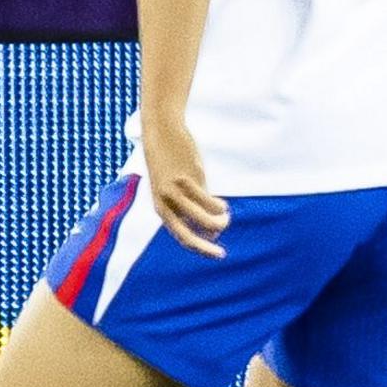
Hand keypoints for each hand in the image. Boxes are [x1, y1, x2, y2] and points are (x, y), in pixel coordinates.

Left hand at [138, 111, 226, 257]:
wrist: (161, 133)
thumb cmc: (171, 162)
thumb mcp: (178, 188)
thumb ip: (193, 208)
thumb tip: (213, 231)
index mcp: (161, 209)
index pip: (182, 237)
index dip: (201, 249)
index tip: (219, 254)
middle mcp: (165, 204)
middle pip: (190, 234)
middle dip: (207, 247)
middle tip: (222, 248)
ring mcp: (176, 192)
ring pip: (204, 218)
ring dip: (219, 221)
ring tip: (225, 216)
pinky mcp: (188, 179)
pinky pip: (208, 199)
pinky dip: (218, 205)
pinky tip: (222, 205)